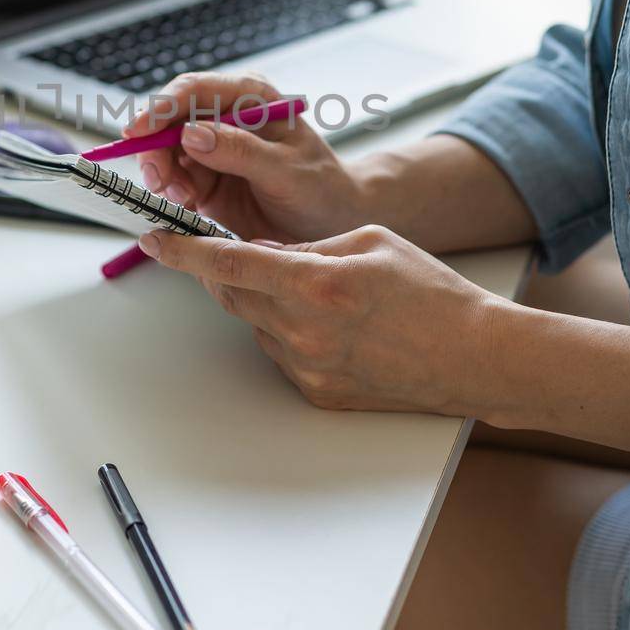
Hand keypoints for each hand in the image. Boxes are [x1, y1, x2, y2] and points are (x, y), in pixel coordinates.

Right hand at [127, 72, 367, 242]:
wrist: (330, 223)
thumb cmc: (321, 187)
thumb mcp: (286, 169)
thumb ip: (240, 151)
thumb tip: (191, 133)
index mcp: (249, 97)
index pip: (195, 90)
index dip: (161, 107)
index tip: (139, 130)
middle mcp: (224, 116)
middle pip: (169, 120)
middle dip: (155, 148)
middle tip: (158, 179)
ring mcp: (212, 148)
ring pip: (165, 152)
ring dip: (163, 174)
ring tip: (181, 198)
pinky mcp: (204, 178)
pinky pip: (172, 179)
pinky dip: (171, 192)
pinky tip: (187, 205)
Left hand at [138, 225, 498, 413]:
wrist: (474, 356)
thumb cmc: (431, 294)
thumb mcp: (367, 240)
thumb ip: (306, 245)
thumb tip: (262, 249)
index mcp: (316, 282)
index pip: (228, 261)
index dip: (184, 249)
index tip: (155, 237)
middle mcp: (304, 328)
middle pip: (232, 293)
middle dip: (220, 270)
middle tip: (225, 251)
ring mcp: (308, 366)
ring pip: (256, 322)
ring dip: (263, 300)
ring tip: (312, 290)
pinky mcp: (316, 391)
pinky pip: (280, 352)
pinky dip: (287, 330)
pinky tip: (329, 323)